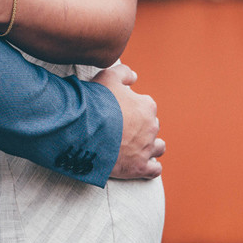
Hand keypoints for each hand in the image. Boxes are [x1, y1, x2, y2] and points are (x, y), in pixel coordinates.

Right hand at [94, 63, 163, 179]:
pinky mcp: (139, 167)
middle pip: (151, 126)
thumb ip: (124, 73)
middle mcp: (151, 127)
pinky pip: (154, 170)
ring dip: (150, 147)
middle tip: (120, 129)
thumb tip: (134, 76)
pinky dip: (150, 167)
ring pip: (158, 147)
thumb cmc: (95, 102)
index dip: (132, 108)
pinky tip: (141, 164)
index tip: (118, 112)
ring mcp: (146, 148)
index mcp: (147, 106)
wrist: (84, 130)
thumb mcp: (107, 76)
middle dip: (140, 127)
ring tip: (134, 147)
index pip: (146, 106)